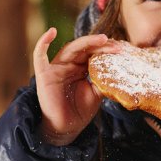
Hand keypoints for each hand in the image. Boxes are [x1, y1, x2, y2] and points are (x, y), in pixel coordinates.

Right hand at [32, 28, 119, 144]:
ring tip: (101, 39)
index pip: (93, 53)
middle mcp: (67, 65)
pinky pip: (39, 56)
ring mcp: (55, 68)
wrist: (66, 129)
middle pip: (84, 49)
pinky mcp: (44, 74)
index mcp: (80, 68)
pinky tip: (51, 31)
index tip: (121, 49)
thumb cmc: (80, 111)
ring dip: (86, 42)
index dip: (105, 49)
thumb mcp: (96, 93)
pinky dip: (43, 42)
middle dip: (100, 45)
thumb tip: (117, 68)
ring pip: (69, 49)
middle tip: (115, 44)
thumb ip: (103, 79)